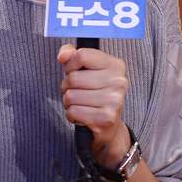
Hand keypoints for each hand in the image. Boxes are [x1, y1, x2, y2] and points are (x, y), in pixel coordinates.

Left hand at [58, 44, 129, 164]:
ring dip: (68, 102)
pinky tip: (81, 115)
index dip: (70, 65)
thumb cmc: (96, 93)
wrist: (110, 127)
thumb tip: (63, 55)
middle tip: (76, 92)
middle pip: (73, 77)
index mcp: (116, 65)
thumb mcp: (88, 69)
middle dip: (67, 86)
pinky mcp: (105, 119)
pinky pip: (73, 111)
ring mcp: (113, 101)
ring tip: (79, 104)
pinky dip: (71, 114)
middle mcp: (118, 82)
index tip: (73, 72)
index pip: (82, 55)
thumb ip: (73, 54)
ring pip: (70, 96)